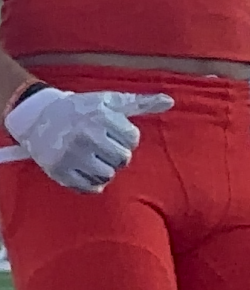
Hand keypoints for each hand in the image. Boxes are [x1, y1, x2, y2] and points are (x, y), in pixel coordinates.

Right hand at [4, 87, 172, 192]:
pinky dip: (93, 184)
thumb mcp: (111, 101)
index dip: (127, 139)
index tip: (114, 134)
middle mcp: (86, 136)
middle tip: (105, 148)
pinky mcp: (59, 171)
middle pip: (123, 159)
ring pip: (107, 175)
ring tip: (96, 159)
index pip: (132, 139)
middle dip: (118, 155)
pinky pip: (88, 188)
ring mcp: (71, 155)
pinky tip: (88, 172)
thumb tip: (170, 101)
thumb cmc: (82, 108)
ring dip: (107, 170)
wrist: (40, 117)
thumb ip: (141, 102)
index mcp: (101, 118)